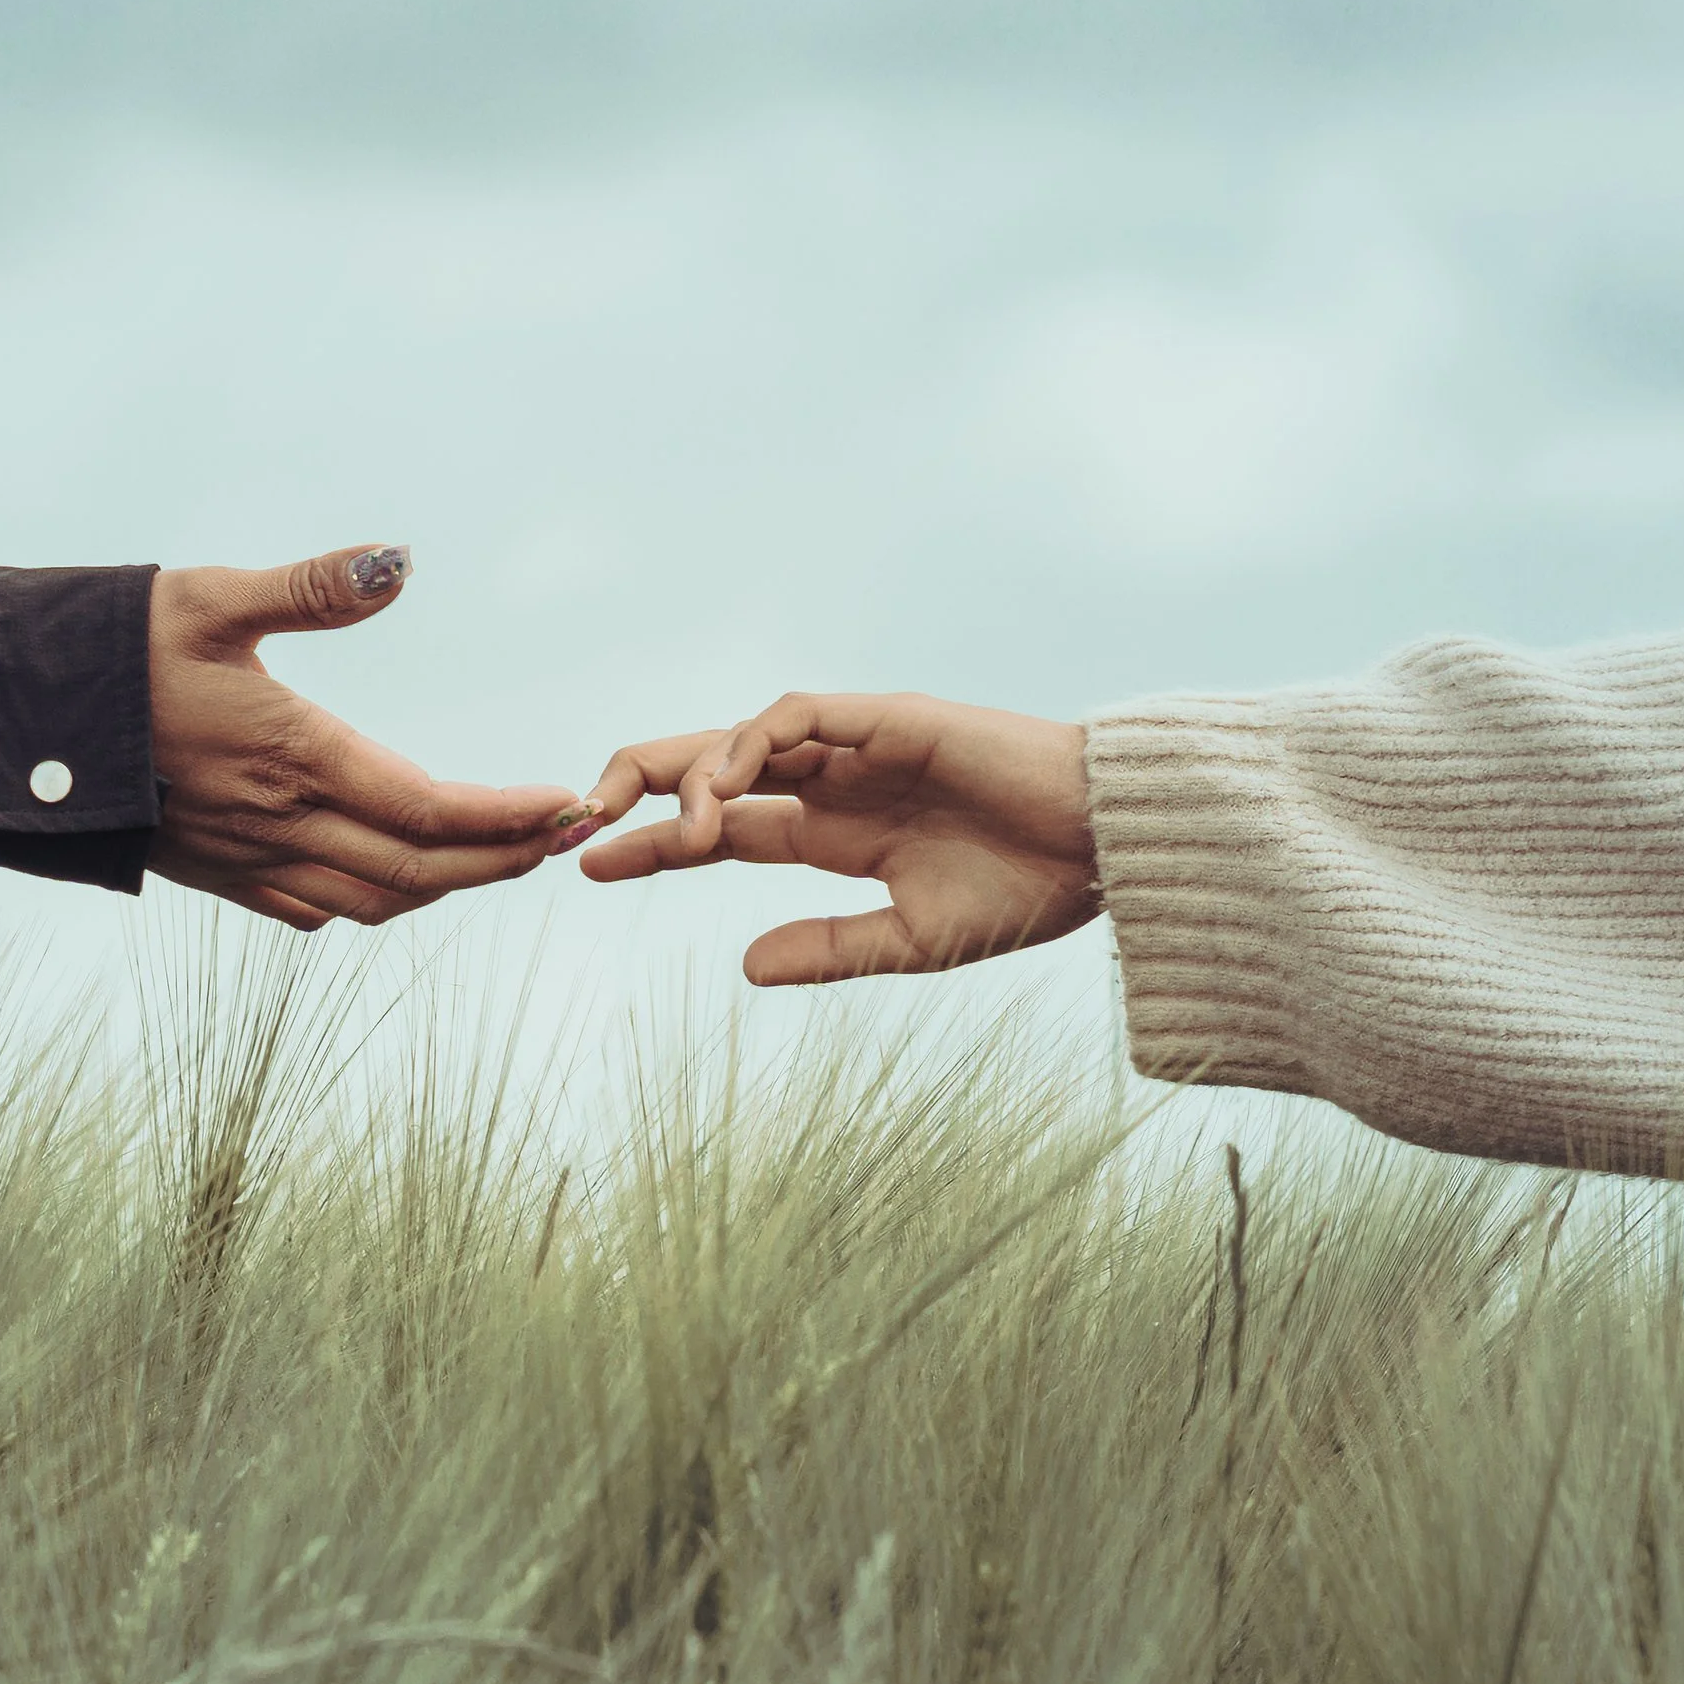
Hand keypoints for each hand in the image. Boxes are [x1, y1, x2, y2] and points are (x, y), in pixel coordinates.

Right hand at [144, 545, 595, 927]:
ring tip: (500, 854)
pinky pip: (314, 910)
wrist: (11, 720)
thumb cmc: (113, 645)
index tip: (563, 804)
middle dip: (500, 858)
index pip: (427, 807)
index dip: (506, 815)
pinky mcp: (215, 875)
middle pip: (418, 869)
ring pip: (374, 899)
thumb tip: (399, 563)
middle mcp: (275, 822)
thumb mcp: (212, 597)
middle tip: (561, 836)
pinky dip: (376, 899)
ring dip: (446, 884)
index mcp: (290, 754)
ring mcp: (245, 859)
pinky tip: (399, 872)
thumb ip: (314, 587)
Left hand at [578, 691, 1100, 983]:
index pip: (722, 830)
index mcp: (837, 834)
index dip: (654, 843)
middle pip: (710, 770)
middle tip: (575, 824)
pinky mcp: (888, 718)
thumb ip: (829, 950)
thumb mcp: (911, 942)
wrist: (1107, 851)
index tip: (588, 867)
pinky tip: (721, 794)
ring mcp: (858, 746)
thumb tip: (741, 967)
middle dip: (637, 785)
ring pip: (739, 738)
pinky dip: (746, 746)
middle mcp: (835, 783)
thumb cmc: (1027, 894)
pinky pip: (794, 717)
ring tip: (662, 831)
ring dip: (685, 775)